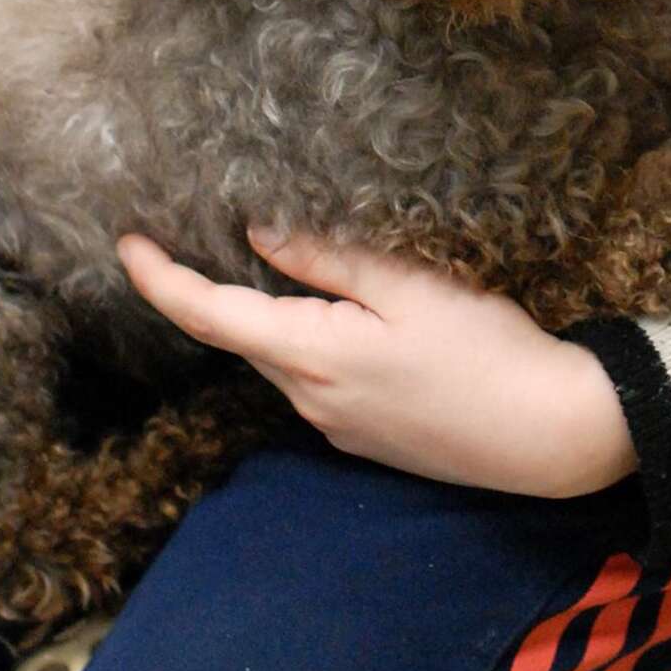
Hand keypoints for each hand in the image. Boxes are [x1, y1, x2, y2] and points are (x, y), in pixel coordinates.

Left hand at [117, 231, 637, 498]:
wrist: (548, 432)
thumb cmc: (486, 348)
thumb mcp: (410, 283)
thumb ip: (329, 258)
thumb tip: (257, 236)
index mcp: (313, 355)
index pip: (210, 315)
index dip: (160, 278)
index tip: (123, 241)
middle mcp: (310, 399)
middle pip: (241, 337)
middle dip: (209, 290)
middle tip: (187, 234)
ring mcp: (337, 426)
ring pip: (280, 357)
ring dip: (265, 314)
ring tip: (271, 263)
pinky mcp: (366, 437)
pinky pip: (315, 380)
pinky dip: (305, 340)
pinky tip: (340, 313)